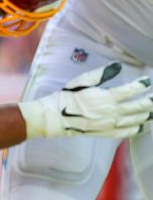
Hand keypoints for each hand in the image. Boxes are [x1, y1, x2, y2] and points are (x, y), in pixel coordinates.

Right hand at [21, 63, 152, 139]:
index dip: (141, 85)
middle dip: (150, 102)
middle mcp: (112, 112)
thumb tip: (117, 66)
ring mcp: (110, 124)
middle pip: (138, 107)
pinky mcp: (105, 133)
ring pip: (135, 120)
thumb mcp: (83, 81)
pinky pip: (125, 132)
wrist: (55, 117)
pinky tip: (143, 126)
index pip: (131, 90)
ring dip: (147, 115)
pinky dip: (136, 129)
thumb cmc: (67, 97)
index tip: (147, 81)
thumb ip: (102, 74)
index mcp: (107, 98)